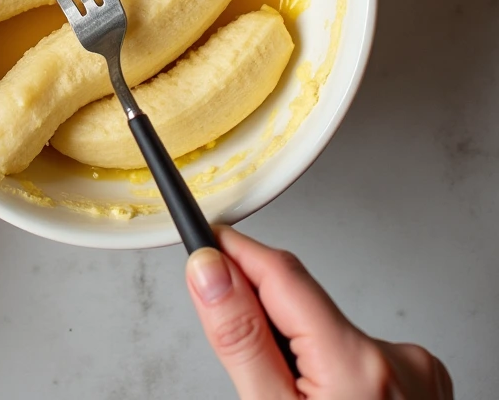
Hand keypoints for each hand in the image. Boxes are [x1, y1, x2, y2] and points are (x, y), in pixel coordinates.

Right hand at [185, 227, 452, 398]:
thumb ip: (239, 340)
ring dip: (298, 348)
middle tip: (246, 366)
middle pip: (303, 302)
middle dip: (264, 318)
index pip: (280, 272)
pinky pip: (356, 353)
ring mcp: (417, 373)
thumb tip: (208, 270)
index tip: (202, 240)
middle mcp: (398, 359)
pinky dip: (330, 367)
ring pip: (328, 329)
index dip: (235, 252)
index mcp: (359, 363)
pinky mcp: (422, 385)